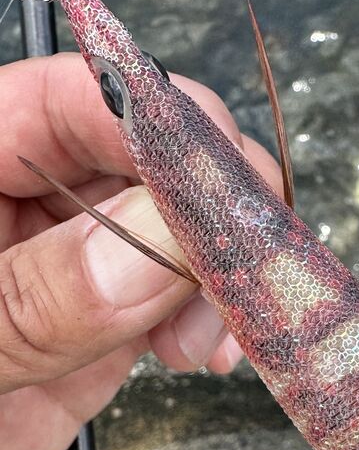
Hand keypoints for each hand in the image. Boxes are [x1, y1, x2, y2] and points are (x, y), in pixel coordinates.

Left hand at [0, 53, 281, 449]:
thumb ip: (31, 299)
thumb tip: (154, 245)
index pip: (65, 101)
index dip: (155, 123)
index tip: (220, 181)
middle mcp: (9, 204)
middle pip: (135, 159)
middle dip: (205, 206)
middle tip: (245, 261)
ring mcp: (52, 268)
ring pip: (166, 231)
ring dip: (216, 271)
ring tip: (222, 328)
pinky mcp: (85, 332)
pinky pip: (163, 302)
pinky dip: (206, 319)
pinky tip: (210, 347)